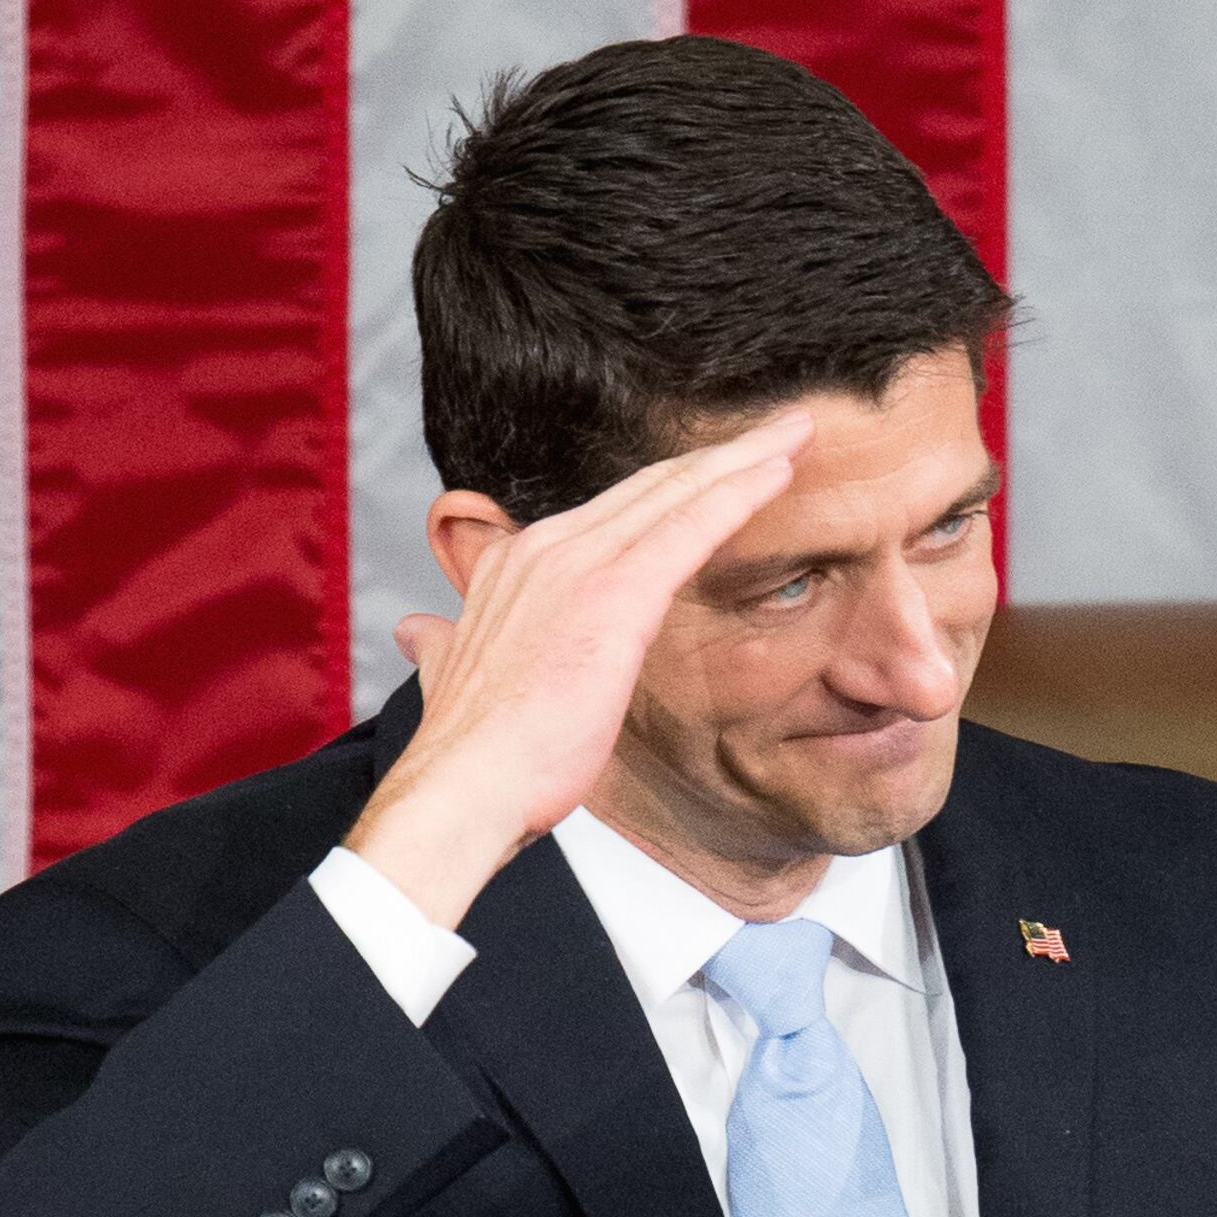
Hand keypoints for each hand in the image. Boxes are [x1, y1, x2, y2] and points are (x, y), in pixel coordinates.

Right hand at [343, 412, 814, 926]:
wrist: (463, 788)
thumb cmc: (476, 751)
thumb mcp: (455, 674)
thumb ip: (444, 644)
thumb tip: (419, 630)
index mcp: (517, 563)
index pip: (613, 510)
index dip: (673, 486)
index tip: (722, 468)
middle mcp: (544, 549)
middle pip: (652, 487)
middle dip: (721, 455)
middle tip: (783, 428)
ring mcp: (577, 565)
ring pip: (677, 493)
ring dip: (743, 459)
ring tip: (796, 433)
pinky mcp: (613, 596)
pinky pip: (689, 529)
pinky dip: (736, 494)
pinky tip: (778, 471)